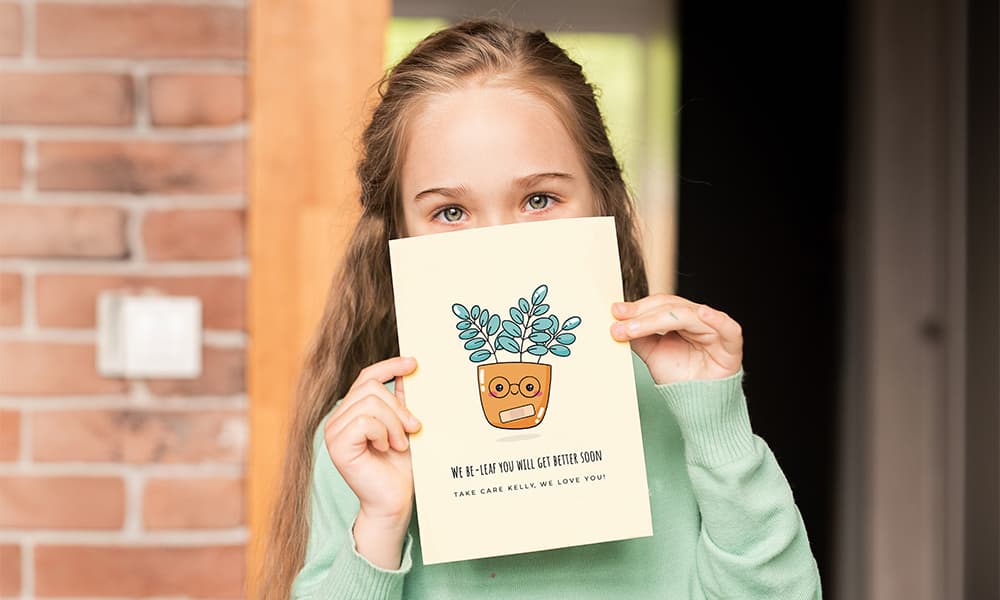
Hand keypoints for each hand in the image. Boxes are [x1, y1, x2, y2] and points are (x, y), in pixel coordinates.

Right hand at [324, 356, 420, 568]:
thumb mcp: (405, 425)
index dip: (390, 365)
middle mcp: (338, 418)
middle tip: (413, 428)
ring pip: (370, 403)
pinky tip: (385, 448)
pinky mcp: (336, 445)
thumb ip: (402, 399)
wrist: (394, 500)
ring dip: (393, 423)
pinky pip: (364, 421)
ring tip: (399, 443)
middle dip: (399, 407)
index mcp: (353, 411)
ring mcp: (333, 431)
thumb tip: (410, 368)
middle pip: (371, 387)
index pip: (367, 376)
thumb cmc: (400, 466)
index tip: (414, 363)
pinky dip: (382, 433)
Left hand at [610, 295, 742, 384]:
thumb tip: (618, 322)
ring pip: (688, 316)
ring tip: (636, 327)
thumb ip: (639, 337)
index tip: (615, 313)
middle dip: (643, 315)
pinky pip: (728, 328)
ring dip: (659, 319)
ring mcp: (715, 330)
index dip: (638, 308)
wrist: (698, 403)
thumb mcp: (652, 354)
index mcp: (680, 318)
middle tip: (621, 323)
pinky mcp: (731, 344)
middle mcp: (697, 320)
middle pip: (670, 307)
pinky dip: (717, 319)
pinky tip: (703, 313)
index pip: (659, 305)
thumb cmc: (680, 377)